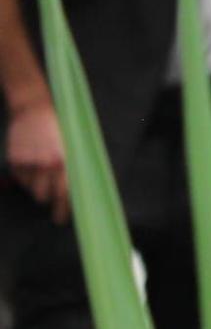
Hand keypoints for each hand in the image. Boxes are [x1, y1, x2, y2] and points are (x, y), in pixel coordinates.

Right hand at [7, 98, 67, 221]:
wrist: (35, 109)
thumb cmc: (59, 128)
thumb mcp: (72, 146)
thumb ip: (73, 169)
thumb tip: (77, 194)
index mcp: (65, 161)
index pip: (65, 194)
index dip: (63, 210)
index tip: (62, 220)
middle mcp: (46, 164)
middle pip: (44, 196)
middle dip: (47, 198)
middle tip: (50, 198)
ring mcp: (29, 162)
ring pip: (31, 188)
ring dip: (36, 184)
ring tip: (41, 169)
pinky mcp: (15, 160)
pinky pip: (20, 178)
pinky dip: (25, 174)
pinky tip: (30, 159)